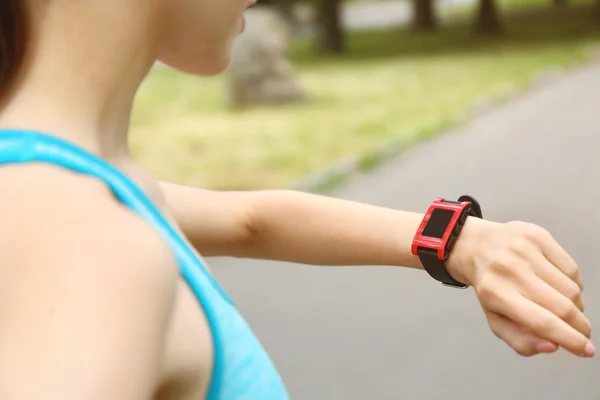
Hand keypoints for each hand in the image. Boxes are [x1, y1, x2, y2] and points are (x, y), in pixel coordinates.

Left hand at [448, 218, 594, 357]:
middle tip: (582, 332)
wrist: (474, 246)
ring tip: (566, 308)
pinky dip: (574, 284)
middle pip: (562, 307)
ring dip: (576, 305)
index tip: (586, 350)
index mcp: (496, 293)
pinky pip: (571, 268)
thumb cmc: (489, 287)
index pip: (542, 322)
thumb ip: (520, 341)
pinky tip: (562, 287)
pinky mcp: (537, 235)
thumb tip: (552, 346)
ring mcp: (524, 250)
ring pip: (571, 288)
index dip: (570, 340)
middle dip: (579, 326)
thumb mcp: (495, 319)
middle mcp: (510, 269)